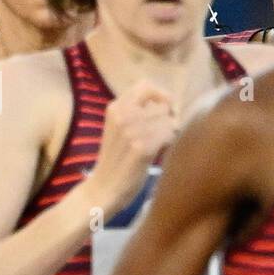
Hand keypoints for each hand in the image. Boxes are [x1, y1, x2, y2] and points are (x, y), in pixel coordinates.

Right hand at [84, 80, 176, 213]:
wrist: (103, 189)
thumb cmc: (115, 160)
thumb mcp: (119, 128)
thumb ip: (135, 112)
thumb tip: (167, 103)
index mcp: (115, 107)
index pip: (146, 85)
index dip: (161, 96)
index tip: (163, 111)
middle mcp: (122, 114)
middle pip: (163, 104)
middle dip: (169, 118)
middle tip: (163, 133)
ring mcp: (131, 130)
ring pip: (169, 119)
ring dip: (170, 132)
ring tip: (159, 145)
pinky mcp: (141, 148)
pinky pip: (169, 134)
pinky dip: (169, 142)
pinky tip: (160, 152)